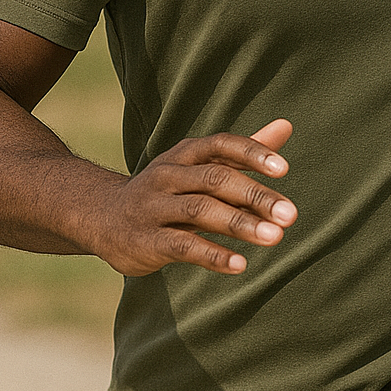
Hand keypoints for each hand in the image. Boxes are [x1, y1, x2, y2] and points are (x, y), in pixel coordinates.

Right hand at [90, 119, 296, 276]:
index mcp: (185, 154)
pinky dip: (212, 255)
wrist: (100, 216)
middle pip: (214, 179)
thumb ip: (242, 153)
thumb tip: (286, 126)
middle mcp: (168, 175)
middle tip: (290, 214)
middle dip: (255, 196)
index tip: (284, 169)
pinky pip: (181, 246)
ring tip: (275, 238)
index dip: (252, 154)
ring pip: (199, 211)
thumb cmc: (167, 190)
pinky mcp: (146, 241)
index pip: (221, 145)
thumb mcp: (199, 167)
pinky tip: (240, 265)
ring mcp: (154, 207)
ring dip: (239, 224)